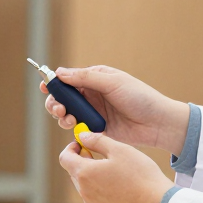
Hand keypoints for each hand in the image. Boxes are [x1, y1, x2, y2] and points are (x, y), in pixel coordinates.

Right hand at [40, 65, 188, 155]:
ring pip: (67, 114)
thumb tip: (60, 72)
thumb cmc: (140, 98)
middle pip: (63, 98)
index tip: (45, 87)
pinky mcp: (97, 130)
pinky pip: (77, 129)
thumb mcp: (113, 82)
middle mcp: (92, 95)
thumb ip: (86, 77)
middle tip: (58, 109)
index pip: (68, 79)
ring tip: (67, 119)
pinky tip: (75, 129)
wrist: (158, 124)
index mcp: (95, 79)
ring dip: (61, 116)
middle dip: (55, 102)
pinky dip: (72, 129)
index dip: (54, 83)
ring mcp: (93, 113)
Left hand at [59, 131, 172, 202]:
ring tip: (113, 169)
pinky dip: (99, 188)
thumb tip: (82, 135)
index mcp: (84, 173)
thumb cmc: (140, 174)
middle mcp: (84, 191)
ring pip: (84, 185)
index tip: (83, 143)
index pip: (64, 158)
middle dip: (83, 160)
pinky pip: (94, 197)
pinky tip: (118, 184)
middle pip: (74, 172)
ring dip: (92, 175)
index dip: (72, 147)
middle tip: (101, 154)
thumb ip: (97, 140)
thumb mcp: (119, 149)